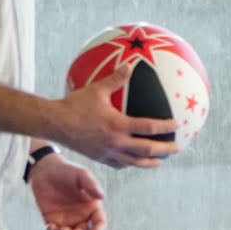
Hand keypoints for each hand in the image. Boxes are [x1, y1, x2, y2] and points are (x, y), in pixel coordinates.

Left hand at [27, 156, 107, 229]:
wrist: (45, 169)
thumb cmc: (67, 171)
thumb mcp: (82, 175)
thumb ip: (91, 185)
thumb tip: (102, 196)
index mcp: (92, 208)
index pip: (99, 223)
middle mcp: (81, 216)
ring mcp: (66, 219)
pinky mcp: (51, 219)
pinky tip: (51, 227)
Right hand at [49, 68, 182, 167]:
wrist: (53, 123)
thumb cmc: (74, 104)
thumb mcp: (96, 89)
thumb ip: (116, 79)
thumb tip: (130, 65)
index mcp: (118, 125)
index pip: (149, 128)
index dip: (166, 127)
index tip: (178, 125)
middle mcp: (116, 142)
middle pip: (147, 150)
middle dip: (165, 150)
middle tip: (177, 148)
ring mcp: (108, 153)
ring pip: (135, 162)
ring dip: (150, 162)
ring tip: (160, 162)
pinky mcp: (99, 158)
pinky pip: (119, 164)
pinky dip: (130, 164)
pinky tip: (134, 162)